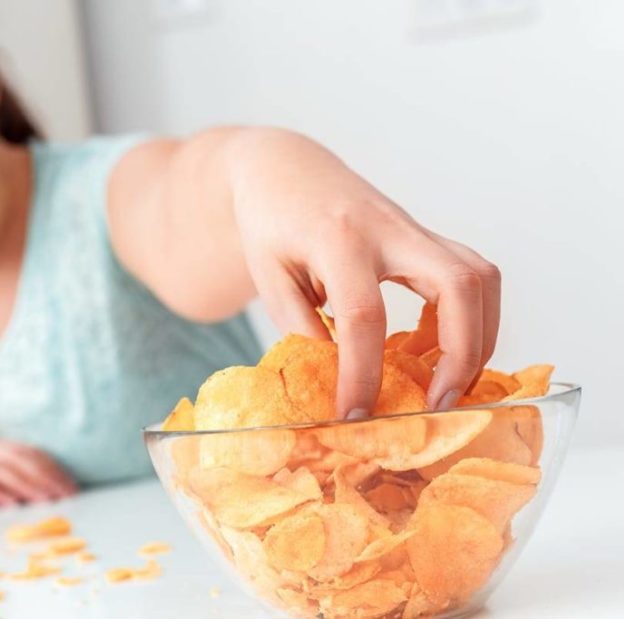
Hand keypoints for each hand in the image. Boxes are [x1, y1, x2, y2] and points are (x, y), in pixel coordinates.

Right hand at [0, 437, 76, 505]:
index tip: (71, 485)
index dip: (53, 468)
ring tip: (48, 502)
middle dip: (48, 478)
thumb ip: (1, 470)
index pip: (30, 453)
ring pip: (5, 472)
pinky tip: (12, 506)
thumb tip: (31, 487)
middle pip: (23, 461)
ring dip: (29, 487)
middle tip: (68, 496)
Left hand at [231, 130, 499, 418]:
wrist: (285, 170)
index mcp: (337, 239)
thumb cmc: (271, 224)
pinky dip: (473, 318)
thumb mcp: (268, 277)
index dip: (363, 372)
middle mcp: (388, 229)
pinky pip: (473, 275)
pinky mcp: (425, 238)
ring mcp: (413, 229)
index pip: (363, 314)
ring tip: (453, 384)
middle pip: (457, 285)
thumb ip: (302, 325)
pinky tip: (446, 350)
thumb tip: (341, 377)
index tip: (355, 415)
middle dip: (460, 353)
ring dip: (480, 337)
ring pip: (480, 277)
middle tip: (438, 404)